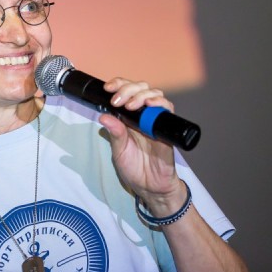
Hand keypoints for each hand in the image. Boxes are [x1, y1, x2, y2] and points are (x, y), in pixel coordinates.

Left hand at [98, 77, 185, 214]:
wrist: (151, 186)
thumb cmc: (134, 168)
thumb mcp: (119, 151)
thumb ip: (114, 134)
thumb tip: (103, 116)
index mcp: (127, 117)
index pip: (124, 92)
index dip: (118, 85)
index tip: (108, 88)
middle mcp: (141, 115)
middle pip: (139, 88)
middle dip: (128, 88)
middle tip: (118, 100)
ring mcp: (155, 119)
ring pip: (153, 94)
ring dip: (141, 94)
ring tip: (131, 105)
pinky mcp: (166, 127)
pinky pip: (167, 109)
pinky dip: (160, 103)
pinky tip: (151, 104)